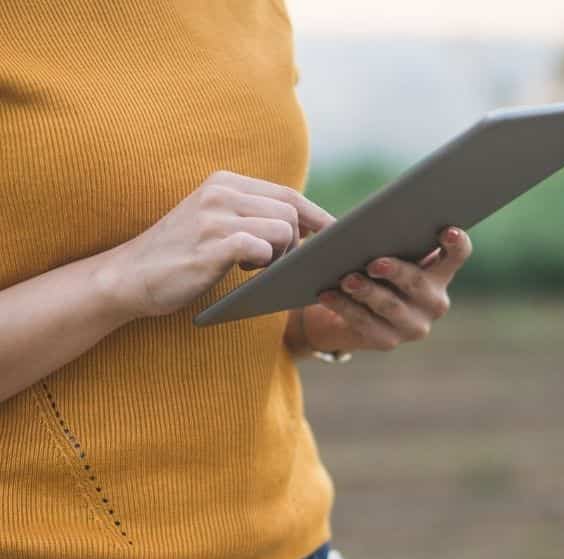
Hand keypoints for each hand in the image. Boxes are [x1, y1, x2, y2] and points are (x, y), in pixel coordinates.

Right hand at [101, 170, 335, 320]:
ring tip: (259, 268)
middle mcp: (222, 192)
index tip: (339, 238)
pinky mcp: (212, 243)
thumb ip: (253, 218)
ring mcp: (216, 215)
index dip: (319, 217)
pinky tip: (246, 272)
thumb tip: (306, 231)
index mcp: (226, 183)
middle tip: (283, 264)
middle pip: (292, 211)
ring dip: (283, 255)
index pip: (289, 194)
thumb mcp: (217, 225)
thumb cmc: (181, 257)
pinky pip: (262, 248)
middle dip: (300, 243)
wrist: (130, 276)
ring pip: (283, 229)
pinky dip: (266, 264)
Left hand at [293, 226, 471, 354]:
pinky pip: (365, 323)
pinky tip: (327, 295)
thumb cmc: (372, 269)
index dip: (457, 244)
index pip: (456, 255)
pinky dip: (344, 307)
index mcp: (439, 273)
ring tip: (346, 279)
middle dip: (396, 272)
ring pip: (390, 306)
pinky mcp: (388, 341)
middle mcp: (434, 302)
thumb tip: (368, 229)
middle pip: (418, 283)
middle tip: (374, 263)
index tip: (447, 231)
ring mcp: (414, 325)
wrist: (351, 311)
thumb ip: (389, 241)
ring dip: (367, 291)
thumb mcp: (384, 252)